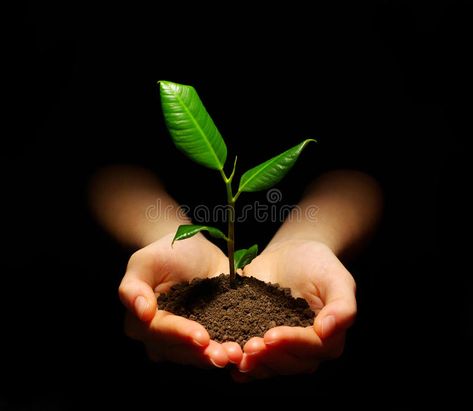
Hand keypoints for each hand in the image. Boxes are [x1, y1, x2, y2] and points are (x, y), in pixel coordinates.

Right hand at [118, 233, 242, 367]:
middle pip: (181, 351)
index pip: (161, 332)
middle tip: (225, 354)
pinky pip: (218, 347)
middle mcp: (162, 338)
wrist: (192, 248)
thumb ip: (133, 287)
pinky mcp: (210, 334)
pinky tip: (244, 351)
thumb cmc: (165, 252)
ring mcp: (186, 339)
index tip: (202, 337)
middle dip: (203, 354)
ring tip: (237, 354)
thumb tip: (142, 314)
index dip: (181, 335)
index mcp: (142, 322)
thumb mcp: (145, 261)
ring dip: (218, 356)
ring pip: (199, 355)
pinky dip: (230, 349)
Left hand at [233, 240, 356, 380]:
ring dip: (255, 364)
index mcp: (329, 336)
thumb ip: (342, 304)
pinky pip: (255, 361)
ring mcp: (283, 348)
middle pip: (291, 363)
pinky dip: (244, 368)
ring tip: (238, 354)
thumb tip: (328, 330)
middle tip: (250, 346)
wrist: (290, 254)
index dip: (292, 343)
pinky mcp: (262, 342)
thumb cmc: (317, 263)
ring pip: (272, 367)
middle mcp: (306, 349)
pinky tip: (231, 366)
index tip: (271, 335)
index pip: (313, 347)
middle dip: (270, 356)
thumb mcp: (336, 277)